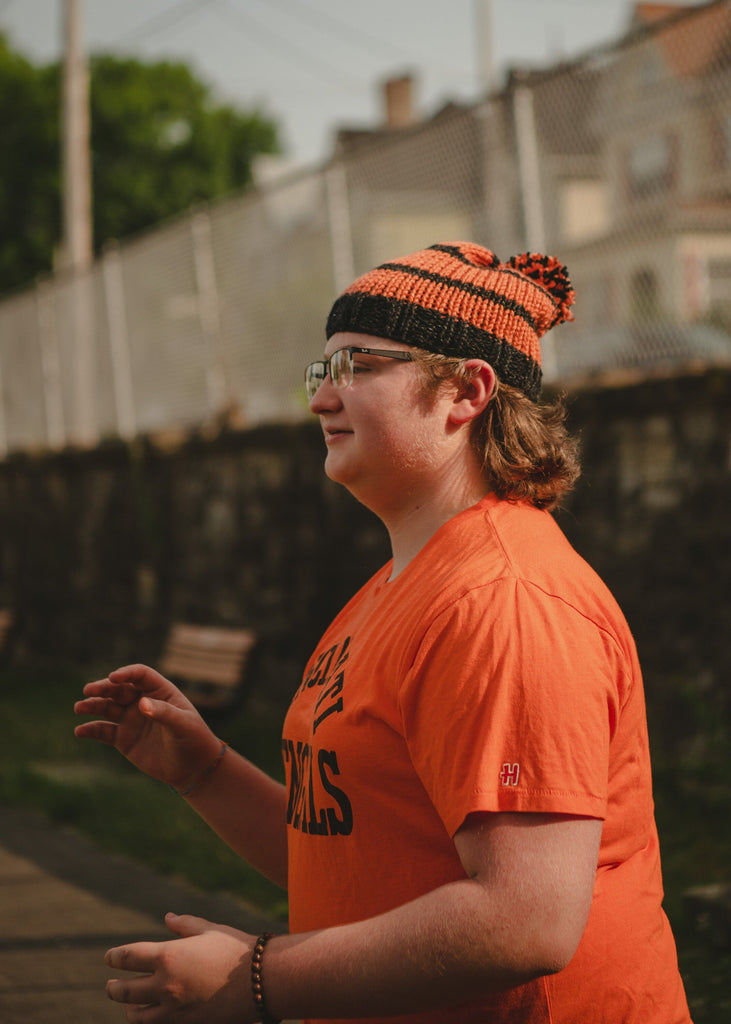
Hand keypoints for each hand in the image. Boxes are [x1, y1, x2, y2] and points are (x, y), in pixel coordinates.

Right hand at [74, 664, 220, 790]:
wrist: (191, 766)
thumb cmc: (193, 739)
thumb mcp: (182, 724)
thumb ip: (164, 713)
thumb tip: (141, 704)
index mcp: (160, 691)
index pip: (140, 675)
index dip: (126, 673)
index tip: (113, 677)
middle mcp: (142, 701)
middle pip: (118, 689)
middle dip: (103, 688)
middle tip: (88, 690)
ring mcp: (131, 719)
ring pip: (107, 707)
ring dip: (92, 705)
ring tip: (79, 707)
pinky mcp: (123, 738)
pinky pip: (103, 731)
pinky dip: (90, 730)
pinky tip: (80, 731)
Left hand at [105, 914, 258, 1023]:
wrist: (261, 981)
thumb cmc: (236, 950)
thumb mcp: (209, 930)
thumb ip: (185, 925)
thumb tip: (167, 919)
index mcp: (168, 957)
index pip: (128, 957)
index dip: (115, 957)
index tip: (110, 958)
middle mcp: (165, 985)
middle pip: (124, 991)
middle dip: (114, 987)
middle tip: (111, 985)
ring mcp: (174, 1010)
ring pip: (138, 1016)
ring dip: (129, 1009)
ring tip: (128, 1006)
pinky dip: (150, 1021)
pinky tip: (151, 1016)